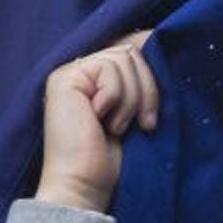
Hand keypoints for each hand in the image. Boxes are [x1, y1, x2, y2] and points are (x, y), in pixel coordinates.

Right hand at [33, 32, 158, 213]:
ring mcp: (71, 73)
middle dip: (148, 89)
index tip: (158, 101)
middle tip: (143, 124)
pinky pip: (109, 68)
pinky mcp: (64, 78)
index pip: (131, 49)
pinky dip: (117, 98)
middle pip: (132, 52)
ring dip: (133, 98)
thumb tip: (157, 39)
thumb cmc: (114, 158)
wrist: (86, 183)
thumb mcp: (138, 112)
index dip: (153, 66)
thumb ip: (142, 81)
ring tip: (119, 126)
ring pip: (124, 59)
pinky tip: (102, 120)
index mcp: (98, 78)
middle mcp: (82, 71)